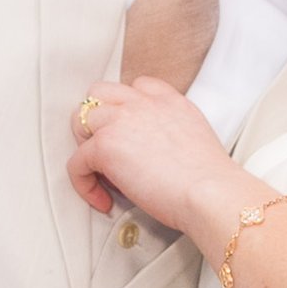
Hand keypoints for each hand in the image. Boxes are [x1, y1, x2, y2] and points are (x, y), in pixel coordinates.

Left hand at [67, 76, 235, 232]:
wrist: (210, 192)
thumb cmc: (209, 180)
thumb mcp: (195, 139)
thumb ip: (171, 135)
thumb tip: (153, 156)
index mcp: (169, 100)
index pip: (136, 86)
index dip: (124, 110)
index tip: (127, 137)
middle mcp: (143, 102)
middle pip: (99, 94)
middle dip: (96, 121)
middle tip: (107, 153)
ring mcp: (121, 119)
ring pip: (80, 119)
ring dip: (84, 146)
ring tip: (100, 174)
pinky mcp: (105, 145)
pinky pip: (76, 162)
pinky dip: (83, 184)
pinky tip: (102, 200)